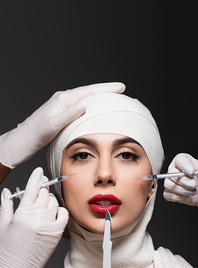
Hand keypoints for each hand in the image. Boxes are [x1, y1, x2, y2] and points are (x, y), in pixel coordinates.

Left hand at [0, 82, 124, 167]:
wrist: (25, 139)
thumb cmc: (38, 133)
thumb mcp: (54, 124)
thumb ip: (69, 114)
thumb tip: (85, 103)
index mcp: (63, 99)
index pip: (89, 91)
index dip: (106, 88)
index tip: (120, 87)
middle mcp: (64, 99)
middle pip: (89, 91)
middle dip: (105, 90)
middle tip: (121, 90)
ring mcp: (63, 104)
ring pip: (85, 97)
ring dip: (99, 97)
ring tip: (112, 98)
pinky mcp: (62, 111)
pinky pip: (80, 104)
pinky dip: (91, 104)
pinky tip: (95, 108)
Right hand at [0, 167, 67, 267]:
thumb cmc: (8, 249)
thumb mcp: (3, 225)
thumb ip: (6, 205)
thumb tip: (7, 192)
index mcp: (22, 214)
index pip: (32, 188)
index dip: (36, 177)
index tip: (39, 171)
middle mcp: (37, 217)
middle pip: (44, 193)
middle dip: (41, 190)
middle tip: (39, 192)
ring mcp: (48, 224)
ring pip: (54, 202)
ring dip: (49, 200)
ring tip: (42, 208)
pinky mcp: (57, 232)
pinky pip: (64, 213)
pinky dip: (60, 211)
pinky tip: (53, 214)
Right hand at [163, 153, 197, 205]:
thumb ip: (197, 168)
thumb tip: (190, 171)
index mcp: (184, 161)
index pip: (180, 159)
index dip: (184, 166)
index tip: (191, 172)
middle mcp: (175, 170)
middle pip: (171, 173)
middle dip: (184, 181)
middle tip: (194, 184)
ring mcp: (171, 181)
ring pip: (168, 185)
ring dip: (181, 190)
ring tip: (192, 191)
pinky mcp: (170, 192)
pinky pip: (167, 195)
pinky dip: (177, 197)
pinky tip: (186, 196)